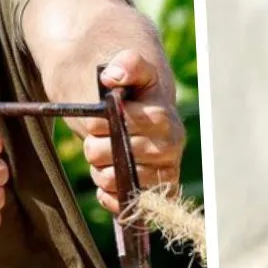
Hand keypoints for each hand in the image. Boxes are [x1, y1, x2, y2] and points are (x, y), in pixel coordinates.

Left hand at [74, 50, 185, 213]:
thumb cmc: (133, 93)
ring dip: (101, 169)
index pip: (118, 127)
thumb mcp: (130, 70)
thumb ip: (126, 63)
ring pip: (114, 181)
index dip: (98, 122)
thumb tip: (112, 77)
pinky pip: (124, 204)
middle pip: (112, 155)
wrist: (144, 116)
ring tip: (107, 155)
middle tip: (101, 136)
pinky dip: (109, 194)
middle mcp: (171, 147)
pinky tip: (111, 176)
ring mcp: (165, 173)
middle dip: (96, 145)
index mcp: (164, 117)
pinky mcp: (157, 196)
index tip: (100, 114)